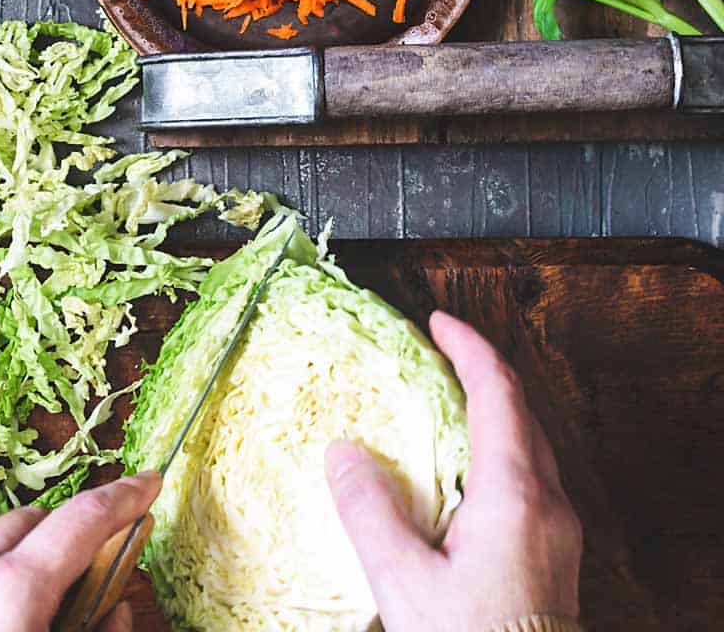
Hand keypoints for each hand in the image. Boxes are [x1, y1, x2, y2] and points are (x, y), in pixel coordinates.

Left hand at [0, 471, 162, 631]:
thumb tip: (115, 610)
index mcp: (7, 590)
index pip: (81, 520)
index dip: (124, 498)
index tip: (149, 483)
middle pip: (36, 522)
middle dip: (72, 538)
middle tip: (103, 579)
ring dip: (32, 564)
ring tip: (53, 616)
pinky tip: (10, 630)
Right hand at [325, 311, 582, 631]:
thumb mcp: (406, 583)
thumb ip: (371, 512)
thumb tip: (343, 454)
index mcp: (515, 495)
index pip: (498, 392)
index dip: (468, 346)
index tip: (438, 320)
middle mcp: (547, 503)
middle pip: (522, 409)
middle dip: (482, 369)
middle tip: (442, 350)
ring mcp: (559, 530)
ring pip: (531, 442)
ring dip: (493, 407)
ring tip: (451, 398)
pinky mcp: (555, 555)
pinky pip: (532, 475)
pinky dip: (499, 445)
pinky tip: (469, 468)